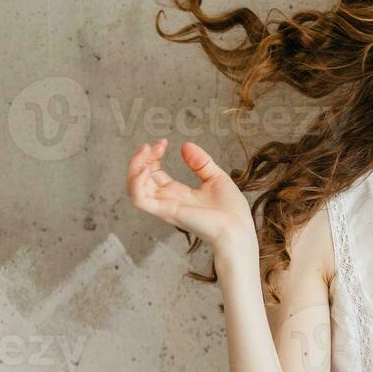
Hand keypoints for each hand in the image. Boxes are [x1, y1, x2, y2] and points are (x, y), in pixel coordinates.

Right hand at [125, 138, 256, 254]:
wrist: (239, 229)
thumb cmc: (231, 211)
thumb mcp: (216, 178)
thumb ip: (200, 163)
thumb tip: (186, 146)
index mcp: (177, 193)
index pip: (153, 173)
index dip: (152, 156)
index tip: (163, 142)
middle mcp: (167, 200)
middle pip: (140, 179)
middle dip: (141, 158)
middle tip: (153, 145)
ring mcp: (165, 206)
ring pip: (134, 188)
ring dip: (135, 167)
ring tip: (146, 151)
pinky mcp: (166, 212)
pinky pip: (139, 199)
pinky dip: (136, 182)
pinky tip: (147, 168)